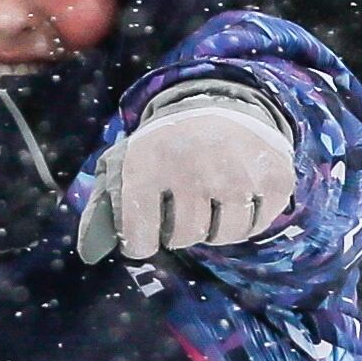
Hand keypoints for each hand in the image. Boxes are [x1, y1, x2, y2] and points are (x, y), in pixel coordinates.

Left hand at [76, 90, 296, 262]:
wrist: (219, 105)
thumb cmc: (163, 147)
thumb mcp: (124, 167)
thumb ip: (101, 211)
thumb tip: (89, 255)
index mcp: (146, 165)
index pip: (139, 238)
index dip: (141, 242)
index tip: (145, 230)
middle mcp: (192, 168)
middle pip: (185, 237)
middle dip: (181, 231)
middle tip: (183, 205)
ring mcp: (236, 172)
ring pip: (223, 235)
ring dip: (214, 227)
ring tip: (209, 201)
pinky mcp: (273, 176)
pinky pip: (256, 224)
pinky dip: (247, 219)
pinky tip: (237, 196)